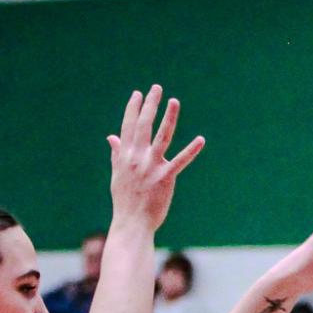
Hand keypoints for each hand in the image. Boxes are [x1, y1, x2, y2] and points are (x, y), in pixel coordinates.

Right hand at [108, 85, 205, 235]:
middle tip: (156, 88)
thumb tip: (111, 137)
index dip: (133, 109)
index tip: (138, 94)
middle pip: (144, 126)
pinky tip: (201, 139)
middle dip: (150, 105)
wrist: (132, 223)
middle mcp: (136, 158)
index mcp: (125, 157)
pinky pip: (180, 161)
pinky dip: (191, 150)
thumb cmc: (125, 201)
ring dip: (169, 117)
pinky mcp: (165, 178)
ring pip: (161, 137)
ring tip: (174, 101)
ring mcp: (151, 167)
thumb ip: (116, 154)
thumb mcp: (117, 175)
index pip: (128, 127)